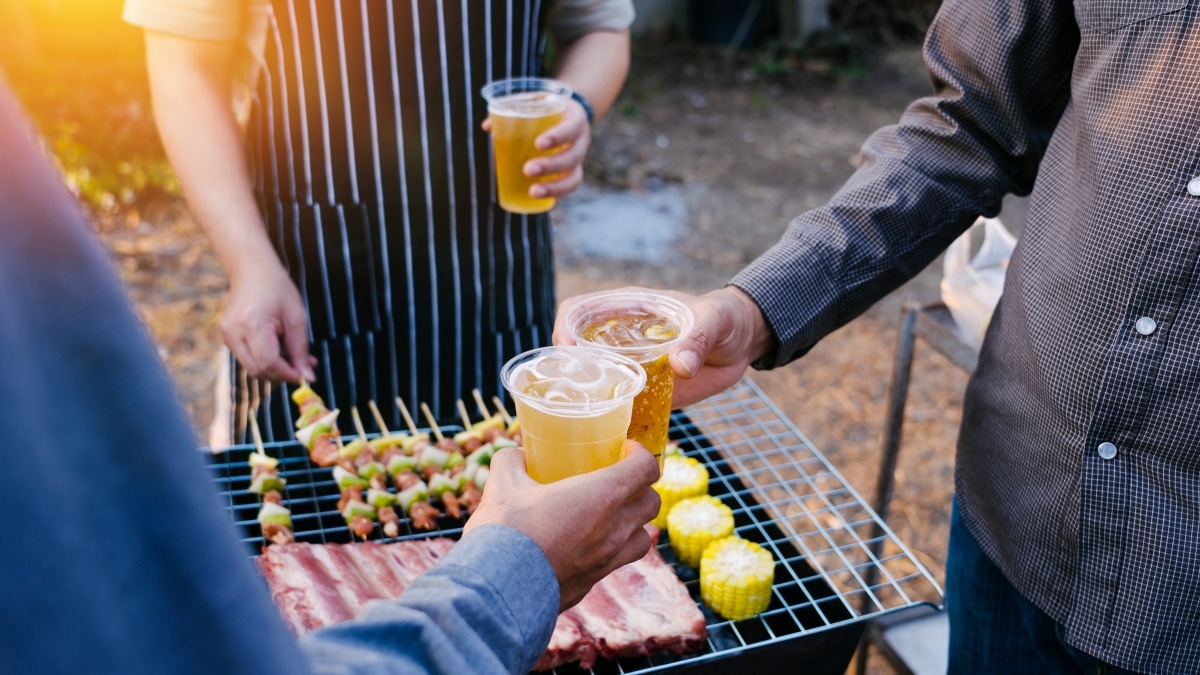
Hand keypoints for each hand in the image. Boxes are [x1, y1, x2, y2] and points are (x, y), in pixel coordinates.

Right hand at [220, 264, 315, 383]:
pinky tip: (282, 350)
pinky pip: (248, 358)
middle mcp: (233, 332)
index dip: (288, 374)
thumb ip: (300, 349)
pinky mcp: (227, 337)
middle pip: (258, 370)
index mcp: (251, 324)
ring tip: (297, 357)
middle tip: (304, 367)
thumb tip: (307, 377)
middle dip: (282, 374)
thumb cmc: (277, 289)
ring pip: (253, 367)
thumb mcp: (296, 317)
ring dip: (276, 369)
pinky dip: (266, 360)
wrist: (252, 270)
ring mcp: (227, 336)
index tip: (307, 375)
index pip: (268, 363)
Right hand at [463, 442, 660, 611]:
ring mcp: (607, 561)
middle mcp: (615, 529)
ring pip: (643, 538)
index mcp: (602, 496)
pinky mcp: (593, 584)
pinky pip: (618, 562)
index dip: (641, 455)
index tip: (625, 450)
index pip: (646, 469)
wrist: (497, 591)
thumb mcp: (502, 485)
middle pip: (652, 503)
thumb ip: (511, 462)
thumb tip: (515, 456)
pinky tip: (588, 545)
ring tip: (611, 515)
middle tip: (618, 479)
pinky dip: (613, 550)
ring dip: (634, 522)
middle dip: (641, 487)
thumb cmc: (505, 532)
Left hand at [482, 99, 590, 198]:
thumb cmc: (547, 107)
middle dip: (551, 166)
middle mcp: (581, 141)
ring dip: (554, 187)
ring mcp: (578, 160)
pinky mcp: (572, 173)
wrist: (567, 115)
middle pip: (573, 157)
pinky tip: (538, 201)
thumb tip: (487, 126)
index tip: (538, 144)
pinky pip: (568, 187)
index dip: (558, 137)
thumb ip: (513, 108)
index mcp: (575, 119)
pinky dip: (555, 195)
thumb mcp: (535, 101)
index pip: (572, 128)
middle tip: (527, 170)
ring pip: (574, 177)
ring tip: (533, 192)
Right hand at [554, 286, 774, 407]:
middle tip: (571, 394)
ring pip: (593, 382)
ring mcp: (630, 367)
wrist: (742, 342)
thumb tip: (681, 367)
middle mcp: (619, 339)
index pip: (578, 311)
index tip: (567, 350)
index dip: (564, 327)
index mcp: (627, 309)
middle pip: (575, 352)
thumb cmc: (724, 318)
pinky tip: (609, 434)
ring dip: (584, 399)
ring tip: (583, 418)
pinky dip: (611, 419)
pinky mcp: (645, 392)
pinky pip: (620, 405)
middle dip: (566, 371)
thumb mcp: (714, 320)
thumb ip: (698, 339)